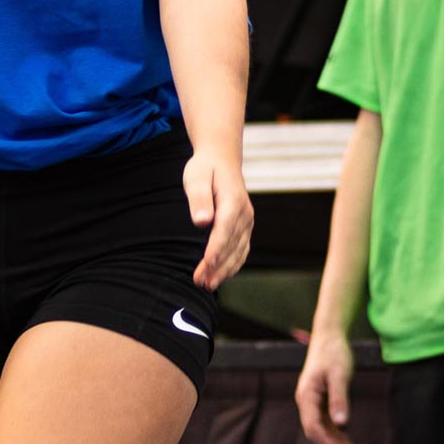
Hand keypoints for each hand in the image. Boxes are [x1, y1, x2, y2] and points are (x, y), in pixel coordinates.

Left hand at [182, 150, 252, 289]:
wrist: (221, 159)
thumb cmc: (205, 168)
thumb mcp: (196, 176)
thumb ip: (199, 198)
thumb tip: (201, 223)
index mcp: (233, 200)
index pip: (225, 230)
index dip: (216, 249)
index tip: (207, 265)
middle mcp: (244, 213)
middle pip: (232, 245)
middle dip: (217, 267)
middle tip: (201, 282)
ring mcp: (247, 221)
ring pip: (238, 251)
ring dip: (224, 270)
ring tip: (207, 285)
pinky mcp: (245, 227)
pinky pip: (241, 250)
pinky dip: (232, 265)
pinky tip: (220, 275)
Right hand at [295, 331, 353, 441]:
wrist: (329, 336)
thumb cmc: (333, 352)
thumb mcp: (339, 375)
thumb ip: (339, 399)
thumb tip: (342, 424)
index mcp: (306, 395)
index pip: (312, 427)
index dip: (327, 442)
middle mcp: (305, 399)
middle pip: (314, 430)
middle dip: (329, 442)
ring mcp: (311, 400)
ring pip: (319, 427)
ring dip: (332, 438)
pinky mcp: (319, 398)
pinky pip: (323, 420)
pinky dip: (333, 430)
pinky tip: (346, 436)